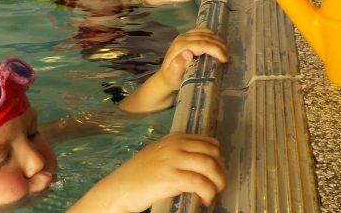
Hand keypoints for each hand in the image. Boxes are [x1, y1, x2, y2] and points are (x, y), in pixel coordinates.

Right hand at [83, 132, 225, 211]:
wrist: (119, 189)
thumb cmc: (138, 175)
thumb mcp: (159, 155)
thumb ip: (178, 153)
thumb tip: (203, 164)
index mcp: (174, 138)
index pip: (209, 143)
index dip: (218, 159)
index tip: (216, 174)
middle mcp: (175, 145)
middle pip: (213, 153)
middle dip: (221, 171)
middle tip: (217, 186)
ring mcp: (172, 160)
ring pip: (210, 166)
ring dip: (217, 183)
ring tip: (212, 195)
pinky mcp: (170, 178)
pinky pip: (200, 183)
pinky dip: (207, 193)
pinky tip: (203, 200)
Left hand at [158, 28, 227, 90]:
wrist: (166, 77)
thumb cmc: (172, 79)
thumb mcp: (173, 76)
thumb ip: (178, 65)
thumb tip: (188, 53)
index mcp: (180, 47)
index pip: (201, 44)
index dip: (215, 49)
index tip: (224, 59)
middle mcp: (182, 38)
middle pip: (205, 37)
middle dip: (219, 45)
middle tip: (228, 56)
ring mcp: (184, 36)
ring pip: (205, 33)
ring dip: (217, 40)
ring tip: (226, 51)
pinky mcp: (187, 36)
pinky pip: (202, 31)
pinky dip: (212, 36)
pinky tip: (218, 43)